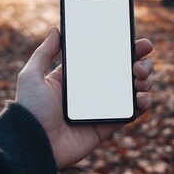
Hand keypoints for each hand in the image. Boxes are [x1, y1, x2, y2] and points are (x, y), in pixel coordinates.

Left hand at [15, 27, 153, 169]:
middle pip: (123, 71)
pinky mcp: (107, 125)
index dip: (121, 47)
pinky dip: (142, 105)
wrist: (33, 144)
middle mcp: (92, 90)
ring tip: (141, 76)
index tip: (135, 39)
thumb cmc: (30, 109)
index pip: (104, 57)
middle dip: (139, 61)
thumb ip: (44, 52)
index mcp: (76, 76)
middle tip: (142, 56)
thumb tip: (55, 29)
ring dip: (144, 79)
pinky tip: (142, 98)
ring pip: (131, 89)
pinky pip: (130, 113)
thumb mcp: (32, 76)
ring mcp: (102, 107)